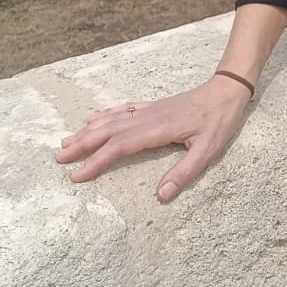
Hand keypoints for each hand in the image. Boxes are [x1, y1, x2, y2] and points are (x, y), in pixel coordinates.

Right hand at [55, 75, 252, 203]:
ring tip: (66, 142)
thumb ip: (184, 173)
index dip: (97, 161)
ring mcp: (149, 109)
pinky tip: (92, 119)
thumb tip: (161, 196)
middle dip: (83, 145)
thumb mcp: (207, 151)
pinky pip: (123, 109)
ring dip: (88, 131)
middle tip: (59, 158)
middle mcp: (148, 117)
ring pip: (112, 119)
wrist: (227, 91)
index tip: (78, 174)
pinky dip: (104, 115)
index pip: (120, 146)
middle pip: (108, 131)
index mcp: (158, 129)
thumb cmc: (219, 122)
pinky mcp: (153, 106)